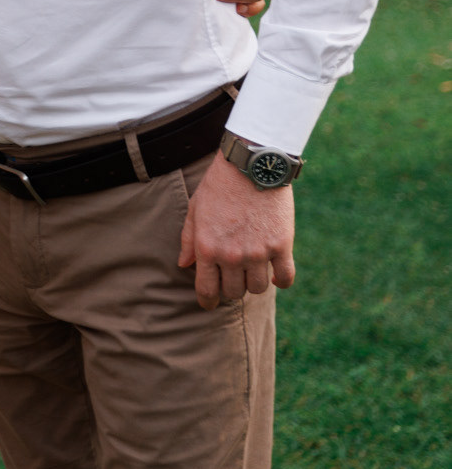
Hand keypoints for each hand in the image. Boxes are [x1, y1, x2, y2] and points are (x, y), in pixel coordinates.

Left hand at [178, 153, 294, 308]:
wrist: (250, 163)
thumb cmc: (219, 185)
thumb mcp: (196, 208)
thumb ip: (188, 238)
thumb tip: (184, 265)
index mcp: (207, 247)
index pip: (207, 289)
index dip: (207, 301)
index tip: (209, 304)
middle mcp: (231, 255)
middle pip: (233, 291)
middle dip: (231, 287)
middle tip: (233, 276)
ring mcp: (258, 252)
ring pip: (257, 288)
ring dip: (253, 282)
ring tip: (252, 270)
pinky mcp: (281, 245)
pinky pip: (285, 278)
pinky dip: (280, 281)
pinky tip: (275, 275)